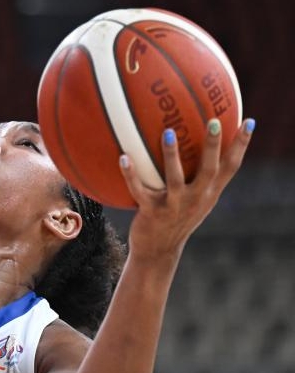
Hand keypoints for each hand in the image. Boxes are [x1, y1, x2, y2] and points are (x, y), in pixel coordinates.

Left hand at [120, 118, 255, 260]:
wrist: (158, 251)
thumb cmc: (176, 216)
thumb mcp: (194, 198)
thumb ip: (199, 174)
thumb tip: (194, 139)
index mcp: (209, 193)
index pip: (231, 167)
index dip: (241, 145)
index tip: (249, 121)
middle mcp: (196, 199)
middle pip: (209, 170)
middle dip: (213, 146)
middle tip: (214, 121)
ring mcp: (174, 206)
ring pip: (175, 179)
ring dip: (172, 155)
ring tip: (168, 132)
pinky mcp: (151, 212)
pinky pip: (139, 190)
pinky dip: (131, 174)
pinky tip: (123, 156)